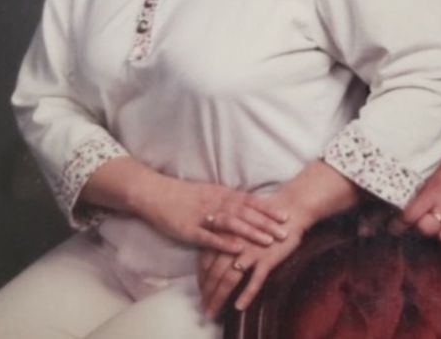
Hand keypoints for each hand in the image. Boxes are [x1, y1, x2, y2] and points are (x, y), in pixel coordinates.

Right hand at [129, 173, 289, 253]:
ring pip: (232, 223)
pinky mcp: (190, 229)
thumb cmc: (182, 194)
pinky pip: (210, 237)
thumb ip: (226, 200)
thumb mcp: (208, 192)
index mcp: (220, 194)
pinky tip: (238, 249)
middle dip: (267, 223)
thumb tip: (246, 206)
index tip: (286, 216)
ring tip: (269, 241)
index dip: (268, 209)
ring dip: (251, 232)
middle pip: (246, 213)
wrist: (154, 193)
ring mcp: (203, 216)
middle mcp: (215, 203)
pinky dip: (225, 242)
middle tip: (286, 232)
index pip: (249, 201)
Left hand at [197, 225, 304, 318]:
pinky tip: (238, 307)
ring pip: (229, 279)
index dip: (202, 279)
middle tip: (203, 309)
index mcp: (226, 235)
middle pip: (214, 273)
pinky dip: (246, 295)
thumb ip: (226, 240)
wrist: (290, 212)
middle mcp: (234, 244)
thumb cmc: (264, 219)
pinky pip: (254, 280)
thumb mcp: (241, 226)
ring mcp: (250, 252)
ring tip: (213, 312)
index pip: (206, 261)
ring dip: (219, 297)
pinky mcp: (267, 258)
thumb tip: (214, 258)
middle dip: (207, 293)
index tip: (201, 293)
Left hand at [390, 153, 440, 243]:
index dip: (400, 223)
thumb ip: (429, 184)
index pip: (410, 213)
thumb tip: (417, 195)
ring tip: (437, 225)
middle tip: (418, 223)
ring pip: (438, 236)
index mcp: (432, 188)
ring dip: (435, 232)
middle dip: (418, 227)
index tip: (394, 227)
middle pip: (423, 228)